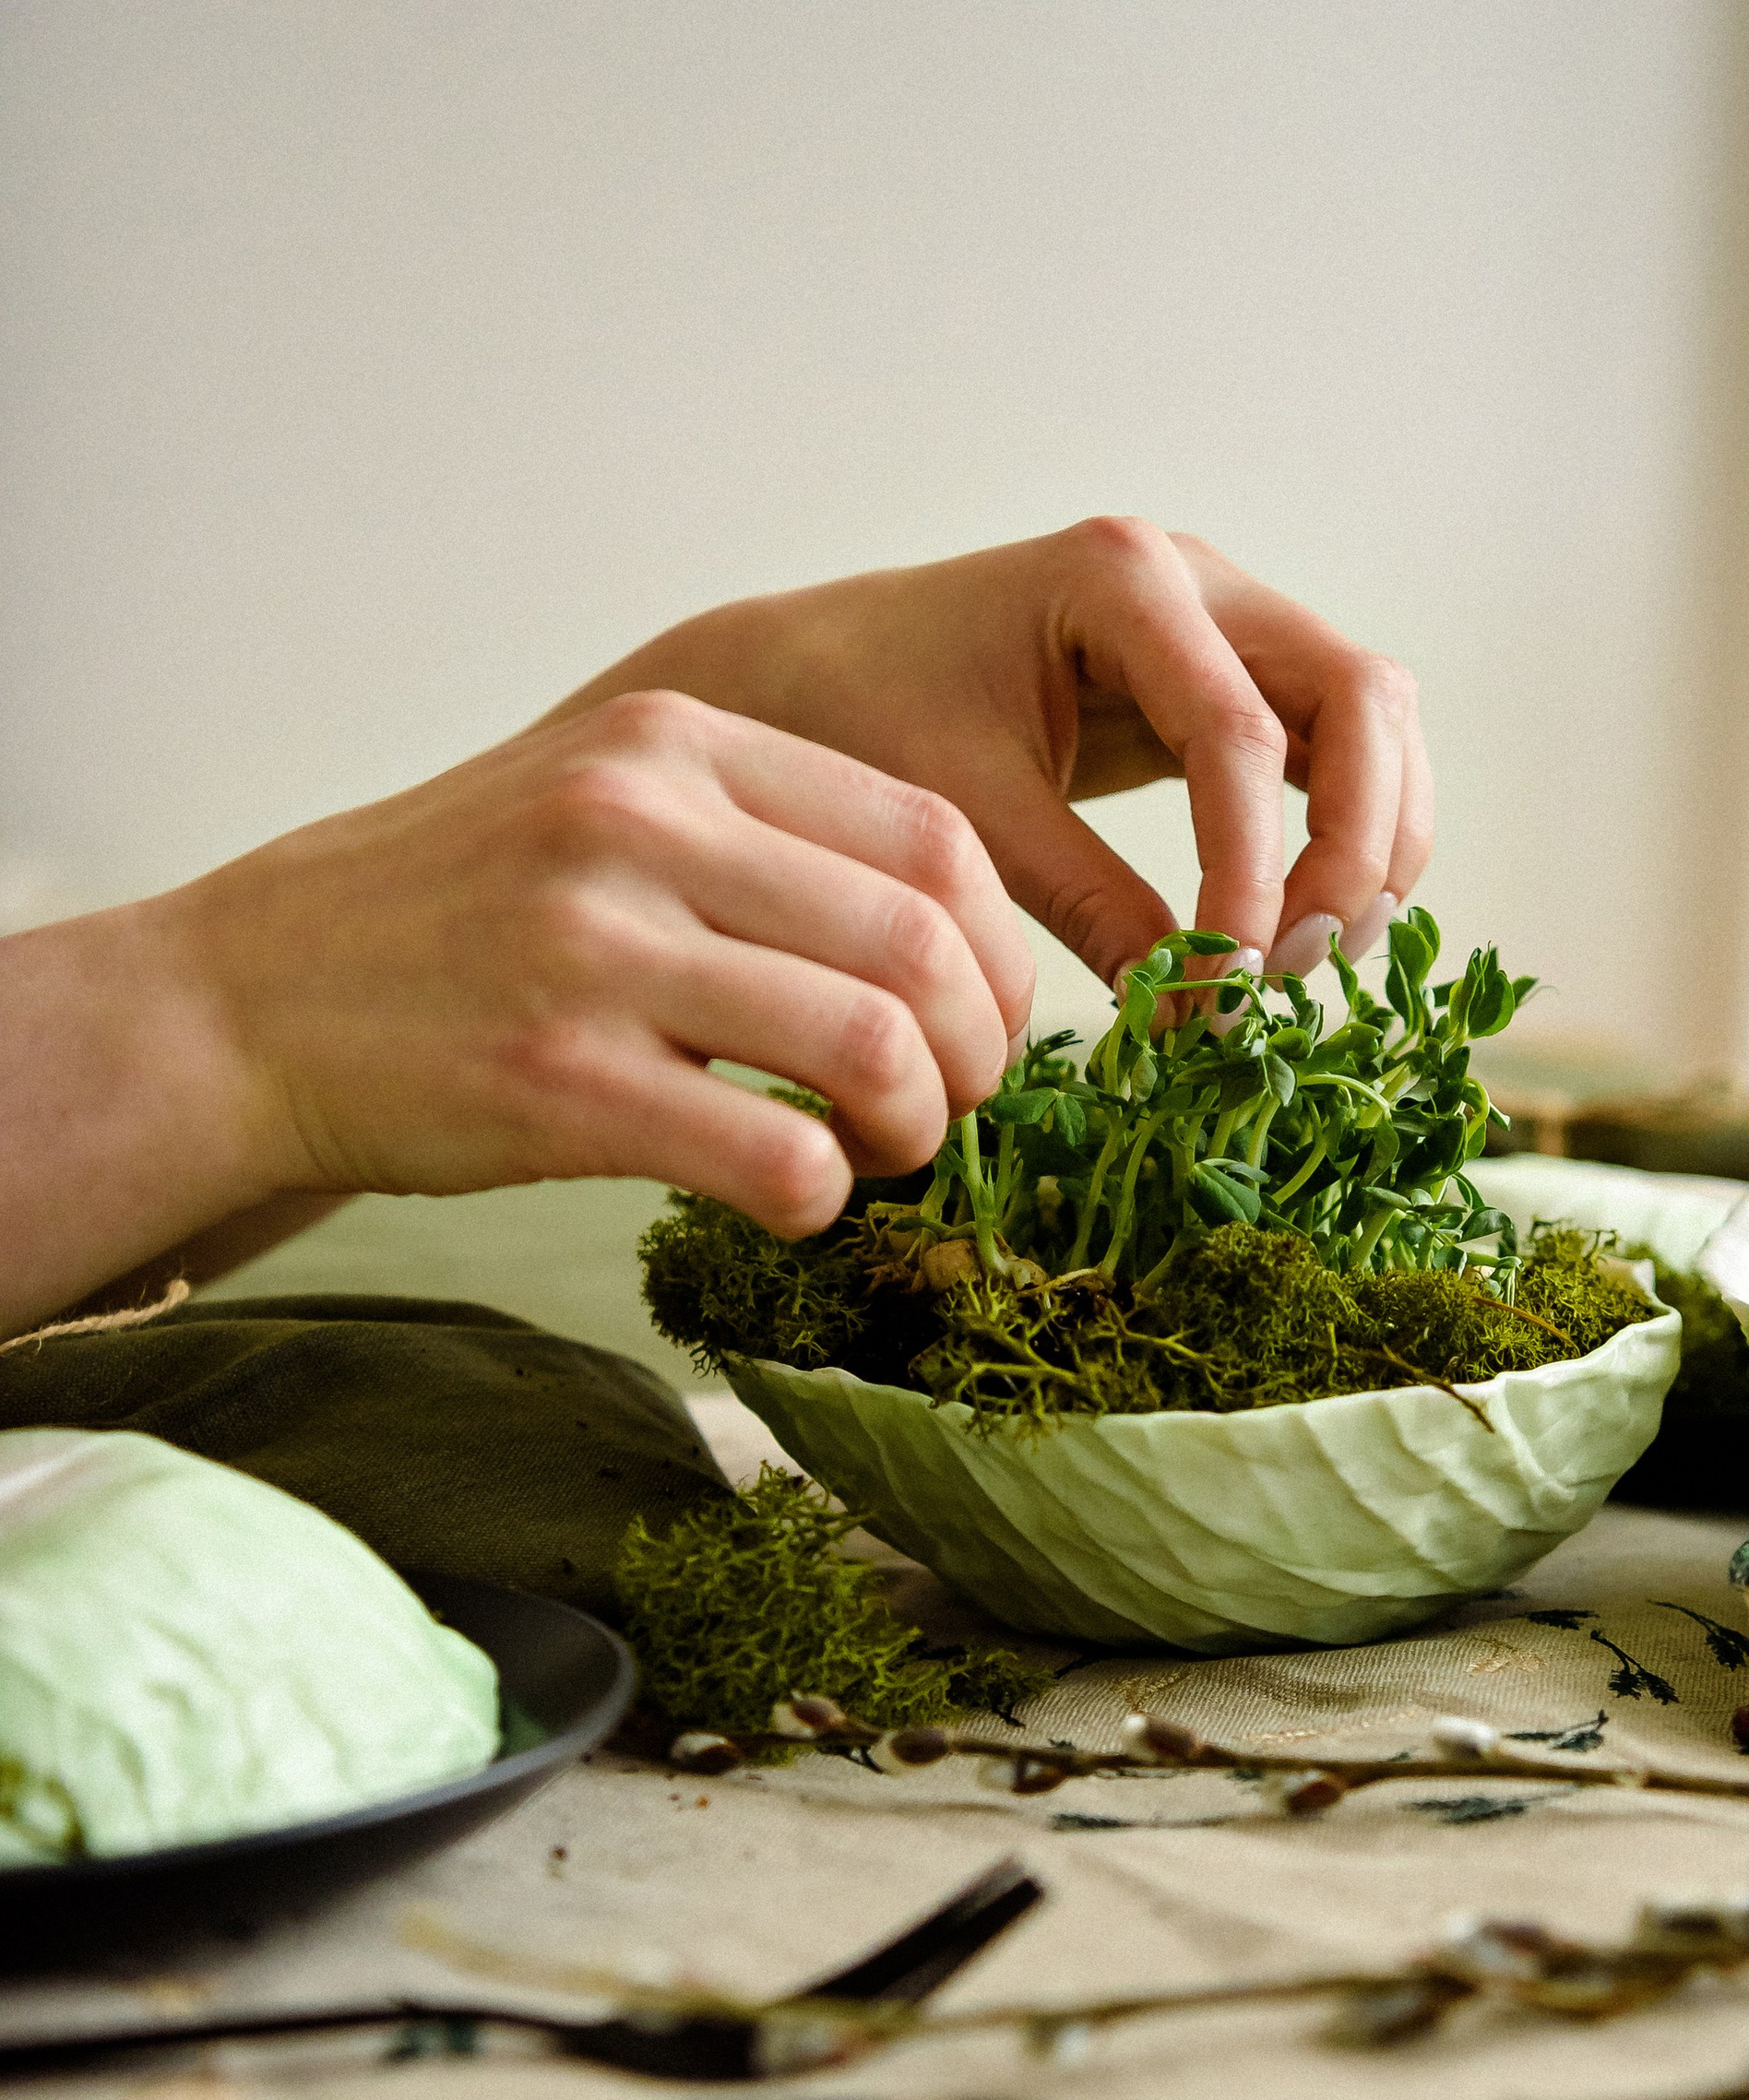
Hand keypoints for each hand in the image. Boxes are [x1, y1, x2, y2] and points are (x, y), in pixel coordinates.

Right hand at [0, 692, 1034, 1329]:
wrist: (249, 1001)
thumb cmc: (452, 929)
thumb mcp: (603, 817)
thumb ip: (758, 847)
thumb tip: (946, 946)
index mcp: (676, 746)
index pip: (936, 839)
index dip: (998, 958)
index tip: (978, 1030)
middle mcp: (641, 824)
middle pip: (926, 946)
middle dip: (975, 1057)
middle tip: (944, 1112)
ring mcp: (594, 950)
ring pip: (874, 1047)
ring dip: (915, 1131)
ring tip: (873, 1157)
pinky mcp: (557, 1082)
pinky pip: (777, 1157)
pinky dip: (821, 1200)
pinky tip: (790, 1202)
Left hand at [550, 519, 1433, 990]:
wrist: (819, 676)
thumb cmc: (866, 718)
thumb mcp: (966, 816)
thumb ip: (1084, 900)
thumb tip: (1190, 1006)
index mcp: (1120, 581)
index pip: (1243, 731)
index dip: (1253, 871)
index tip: (1224, 984)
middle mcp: (1197, 582)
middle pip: (1362, 697)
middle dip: (1353, 845)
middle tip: (1294, 966)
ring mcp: (1227, 626)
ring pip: (1375, 724)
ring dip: (1372, 845)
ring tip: (1301, 961)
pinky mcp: (1229, 686)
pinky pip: (1337, 754)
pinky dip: (1347, 839)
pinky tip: (1298, 929)